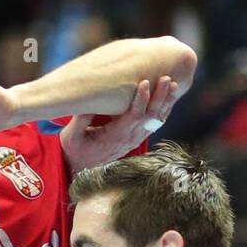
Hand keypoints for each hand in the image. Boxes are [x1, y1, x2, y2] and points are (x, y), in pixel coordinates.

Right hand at [60, 76, 178, 173]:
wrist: (77, 168)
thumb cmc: (73, 149)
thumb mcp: (71, 136)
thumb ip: (80, 120)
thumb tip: (89, 101)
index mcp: (114, 137)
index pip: (133, 116)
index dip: (141, 100)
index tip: (145, 82)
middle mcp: (128, 139)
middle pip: (149, 117)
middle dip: (159, 97)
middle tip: (167, 78)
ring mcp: (133, 140)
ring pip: (155, 121)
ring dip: (165, 103)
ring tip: (174, 84)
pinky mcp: (134, 139)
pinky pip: (152, 124)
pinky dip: (162, 110)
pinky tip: (168, 98)